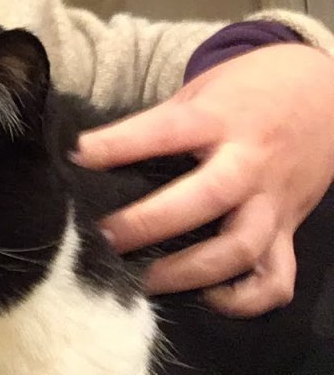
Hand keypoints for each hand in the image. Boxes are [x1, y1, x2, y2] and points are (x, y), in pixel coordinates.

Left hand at [74, 43, 333, 317]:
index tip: (77, 156)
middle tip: (105, 237)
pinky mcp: (290, 228)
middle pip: (205, 198)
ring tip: (144, 279)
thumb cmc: (247, 89)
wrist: (325, 91)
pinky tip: (209, 297)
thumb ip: (160, 122)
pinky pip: (276, 277)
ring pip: (240, 247)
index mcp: (219, 119)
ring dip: (190, 271)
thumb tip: (94, 153)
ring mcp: (273, 200)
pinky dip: (246, 298)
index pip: (164, 132)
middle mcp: (249, 162)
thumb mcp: (201, 90)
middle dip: (150, 223)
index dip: (118, 144)